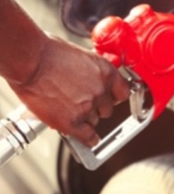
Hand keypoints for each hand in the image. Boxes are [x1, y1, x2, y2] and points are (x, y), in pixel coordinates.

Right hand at [9, 36, 129, 146]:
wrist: (30, 60)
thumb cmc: (50, 53)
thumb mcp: (82, 56)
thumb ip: (94, 72)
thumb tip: (97, 80)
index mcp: (106, 72)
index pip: (123, 93)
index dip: (115, 97)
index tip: (112, 100)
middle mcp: (101, 90)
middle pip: (108, 109)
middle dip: (97, 107)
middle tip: (83, 101)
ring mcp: (88, 107)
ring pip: (95, 121)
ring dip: (85, 118)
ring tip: (69, 108)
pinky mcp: (72, 122)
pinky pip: (88, 137)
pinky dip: (89, 140)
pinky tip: (88, 139)